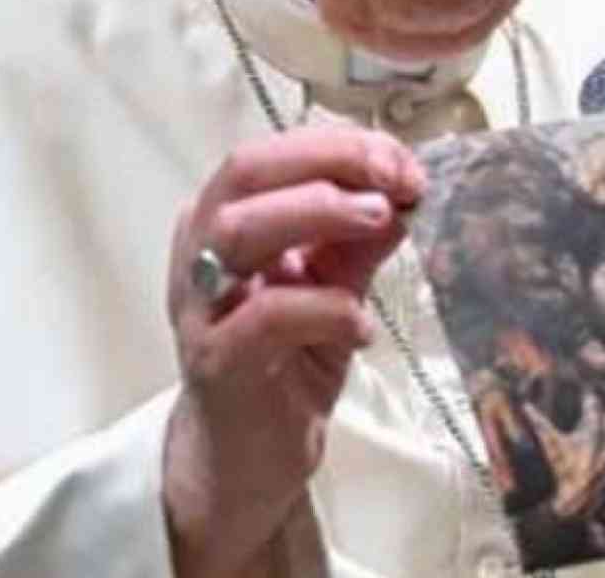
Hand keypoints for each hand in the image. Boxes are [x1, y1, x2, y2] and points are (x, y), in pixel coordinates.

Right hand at [163, 126, 422, 577]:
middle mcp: (200, 251)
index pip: (271, 154)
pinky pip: (265, 315)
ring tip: (380, 222)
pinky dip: (323, 308)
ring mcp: (201, 305)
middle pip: (245, 172)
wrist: (247, 459)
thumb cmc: (284, 362)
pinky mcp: (216, 361)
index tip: (401, 163)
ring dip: (318, 212)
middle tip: (393, 181)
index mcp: (224, 220)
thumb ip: (360, 242)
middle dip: (328, 162)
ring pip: (239, 229)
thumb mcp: (333, 288)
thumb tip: (405, 192)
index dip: (339, 146)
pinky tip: (361, 324)